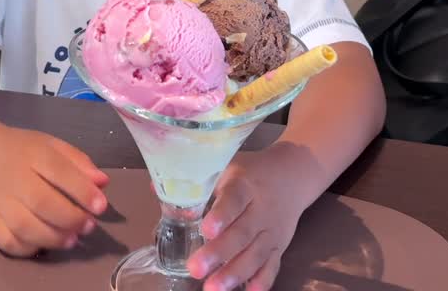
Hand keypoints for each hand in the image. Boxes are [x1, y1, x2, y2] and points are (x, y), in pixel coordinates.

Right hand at [0, 124, 108, 256]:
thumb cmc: (21, 149)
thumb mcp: (51, 145)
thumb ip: (78, 162)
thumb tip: (102, 182)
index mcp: (33, 154)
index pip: (59, 171)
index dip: (83, 191)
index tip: (101, 206)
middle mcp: (13, 177)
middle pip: (41, 202)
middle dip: (70, 218)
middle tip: (89, 226)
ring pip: (23, 226)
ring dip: (52, 237)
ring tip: (71, 239)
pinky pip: (5, 241)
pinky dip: (26, 248)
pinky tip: (43, 244)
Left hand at [187, 144, 316, 290]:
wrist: (292, 176)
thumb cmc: (250, 173)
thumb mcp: (226, 168)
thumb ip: (196, 182)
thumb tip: (155, 188)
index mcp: (245, 186)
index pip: (234, 200)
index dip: (221, 215)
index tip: (205, 229)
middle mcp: (261, 210)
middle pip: (242, 233)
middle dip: (219, 253)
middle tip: (195, 269)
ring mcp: (271, 231)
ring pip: (256, 254)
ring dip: (235, 273)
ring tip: (213, 288)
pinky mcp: (279, 246)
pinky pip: (272, 266)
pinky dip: (262, 281)